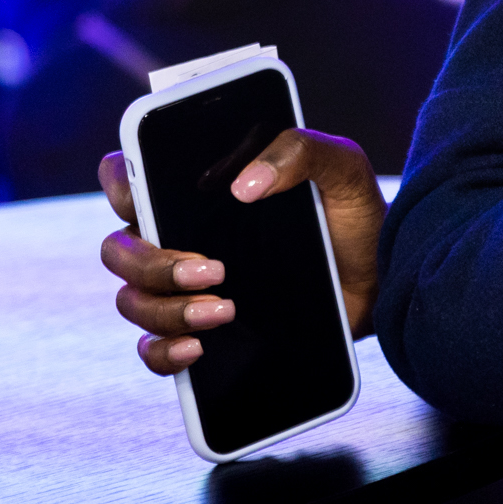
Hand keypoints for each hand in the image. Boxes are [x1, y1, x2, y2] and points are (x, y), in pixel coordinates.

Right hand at [98, 128, 386, 375]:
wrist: (383, 278)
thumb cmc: (353, 215)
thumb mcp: (339, 168)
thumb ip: (299, 150)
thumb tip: (245, 184)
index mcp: (196, 189)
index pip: (125, 175)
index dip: (120, 186)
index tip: (144, 203)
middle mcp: (179, 235)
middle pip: (119, 249)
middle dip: (152, 263)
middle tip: (212, 269)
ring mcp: (185, 288)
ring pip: (132, 300)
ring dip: (165, 309)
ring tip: (223, 309)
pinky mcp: (201, 332)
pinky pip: (153, 350)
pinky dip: (164, 353)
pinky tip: (197, 348)